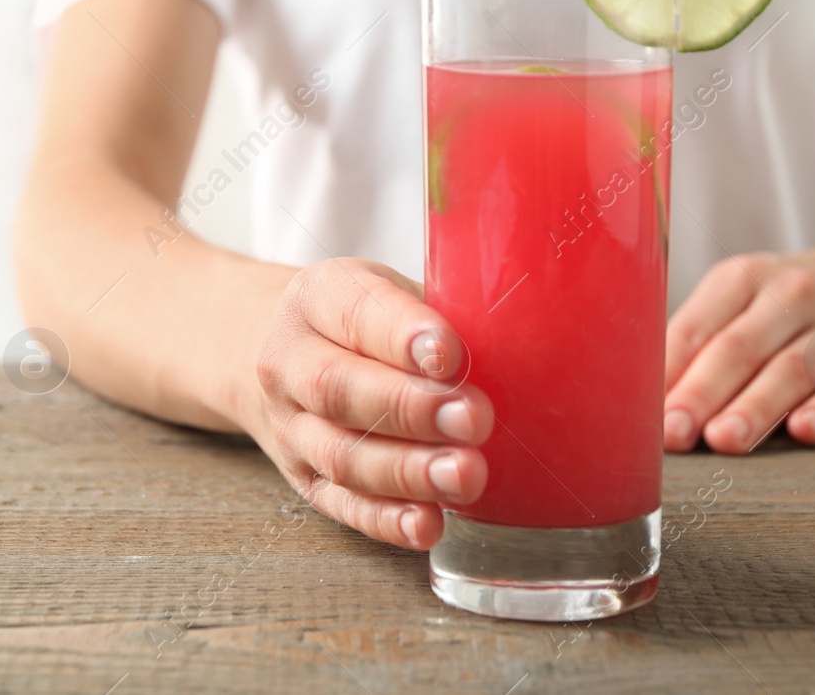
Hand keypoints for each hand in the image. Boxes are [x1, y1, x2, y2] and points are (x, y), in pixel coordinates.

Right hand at [251, 259, 493, 549]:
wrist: (290, 352)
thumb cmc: (366, 321)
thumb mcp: (391, 290)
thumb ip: (438, 312)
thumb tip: (525, 339)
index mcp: (315, 298)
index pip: (355, 313)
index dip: (403, 336)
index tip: (451, 354)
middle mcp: (288, 361)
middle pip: (337, 388)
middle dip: (409, 408)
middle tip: (473, 419)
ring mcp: (289, 426)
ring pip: (340, 455)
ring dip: (406, 471)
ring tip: (465, 475)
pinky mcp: (303, 478)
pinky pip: (341, 505)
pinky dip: (386, 519)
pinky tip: (428, 524)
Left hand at [663, 245, 814, 453]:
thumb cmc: (787, 307)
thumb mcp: (742, 302)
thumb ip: (699, 344)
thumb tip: (647, 403)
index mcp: (742, 278)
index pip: (697, 326)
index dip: (668, 372)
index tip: (643, 415)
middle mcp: (793, 293)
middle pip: (739, 348)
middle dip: (702, 393)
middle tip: (674, 433)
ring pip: (792, 369)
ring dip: (756, 407)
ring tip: (724, 440)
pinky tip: (807, 431)